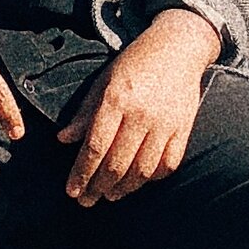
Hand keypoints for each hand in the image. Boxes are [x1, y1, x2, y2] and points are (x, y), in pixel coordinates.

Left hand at [58, 11, 220, 204]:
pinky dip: (152, 178)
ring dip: (123, 189)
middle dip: (98, 187)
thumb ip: (85, 112)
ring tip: (109, 196)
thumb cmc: (135, 62)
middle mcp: (141, 115)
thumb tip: (64, 140)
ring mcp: (165, 124)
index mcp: (116, 100)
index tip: (71, 191)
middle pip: (117, 164)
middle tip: (86, 201)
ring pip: (143, 170)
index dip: (81, 173)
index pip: (96, 147)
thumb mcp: (103, 80)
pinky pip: (168, 164)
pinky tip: (138, 182)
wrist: (178, 47)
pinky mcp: (184, 129)